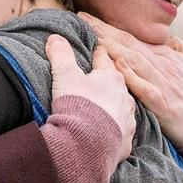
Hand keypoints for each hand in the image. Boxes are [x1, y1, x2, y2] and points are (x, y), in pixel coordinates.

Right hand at [46, 34, 134, 165]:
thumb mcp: (65, 75)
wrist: (86, 144)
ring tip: (104, 110)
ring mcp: (127, 121)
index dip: (98, 54)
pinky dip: (114, 133)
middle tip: (100, 81)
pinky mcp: (125, 143)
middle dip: (109, 82)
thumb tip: (55, 37)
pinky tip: (108, 136)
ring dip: (114, 108)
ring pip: (123, 110)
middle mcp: (124, 98)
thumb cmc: (77, 105)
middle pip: (117, 85)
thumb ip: (60, 55)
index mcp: (111, 78)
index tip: (96, 50)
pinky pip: (121, 135)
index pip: (104, 60)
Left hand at [80, 13, 182, 147]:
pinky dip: (131, 76)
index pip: (133, 36)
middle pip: (129, 44)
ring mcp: (163, 84)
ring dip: (113, 47)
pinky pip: (145, 88)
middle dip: (104, 30)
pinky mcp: (163, 104)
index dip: (110, 25)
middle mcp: (162, 66)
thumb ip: (178, 46)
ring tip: (93, 34)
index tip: (88, 15)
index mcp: (166, 55)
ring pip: (134, 60)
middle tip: (81, 16)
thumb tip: (163, 32)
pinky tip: (117, 65)